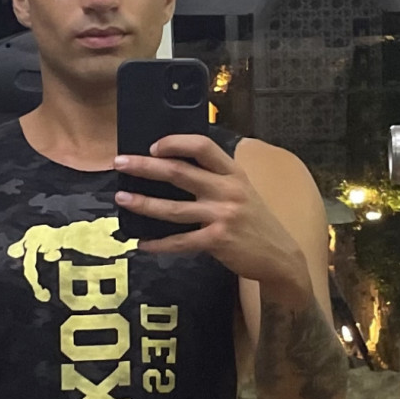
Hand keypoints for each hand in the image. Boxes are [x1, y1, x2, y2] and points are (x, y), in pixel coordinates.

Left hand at [114, 134, 309, 294]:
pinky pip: (180, 241)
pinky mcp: (217, 241)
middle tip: (121, 163)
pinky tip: (143, 244)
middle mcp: (227, 190)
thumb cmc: (256, 223)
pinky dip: (159, 244)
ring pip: (174, 208)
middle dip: (145, 166)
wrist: (279, 256)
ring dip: (144, 203)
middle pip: (179, 172)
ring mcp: (222, 216)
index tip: (153, 146)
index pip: (202, 146)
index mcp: (233, 173)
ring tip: (122, 199)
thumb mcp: (243, 191)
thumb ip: (217, 179)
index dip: (175, 143)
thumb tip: (178, 170)